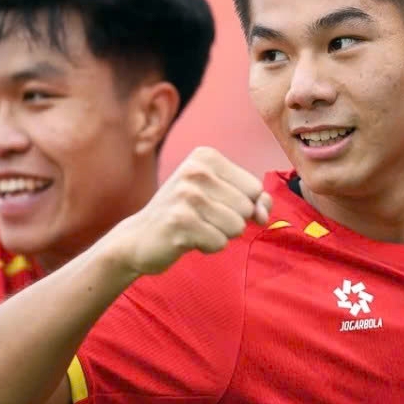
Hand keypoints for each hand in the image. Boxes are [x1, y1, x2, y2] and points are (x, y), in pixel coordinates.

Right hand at [110, 147, 270, 276]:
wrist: (139, 237)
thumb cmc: (185, 215)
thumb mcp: (219, 196)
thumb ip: (252, 200)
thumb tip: (264, 212)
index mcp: (206, 156)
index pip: (255, 188)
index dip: (243, 206)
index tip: (216, 206)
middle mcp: (195, 170)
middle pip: (247, 208)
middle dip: (230, 222)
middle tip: (201, 219)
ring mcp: (185, 195)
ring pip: (237, 226)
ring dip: (220, 235)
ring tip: (196, 228)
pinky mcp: (179, 221)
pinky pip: (219, 242)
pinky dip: (208, 246)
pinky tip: (186, 238)